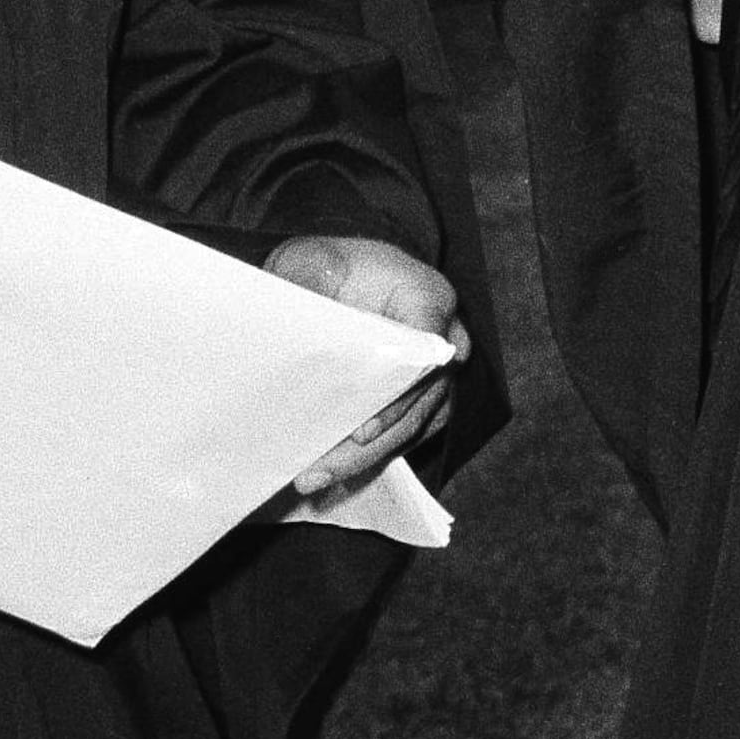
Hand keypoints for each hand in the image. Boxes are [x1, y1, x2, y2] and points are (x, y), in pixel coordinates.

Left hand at [267, 233, 467, 498]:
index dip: (397, 395)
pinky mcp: (423, 400)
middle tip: (324, 466)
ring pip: (410, 426)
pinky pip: (403, 435)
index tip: (362, 430)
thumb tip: (292, 307)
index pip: (426, 351)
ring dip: (364, 459)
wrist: (348, 276)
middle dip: (370, 440)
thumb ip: (311, 278)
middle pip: (417, 401)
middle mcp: (447, 339)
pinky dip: (368, 458)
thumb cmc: (336, 264)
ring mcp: (438, 374)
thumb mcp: (317, 259)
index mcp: (429, 296)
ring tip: (315, 479)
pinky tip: (329, 476)